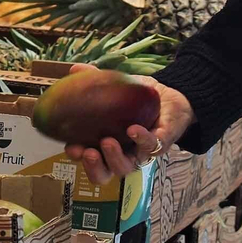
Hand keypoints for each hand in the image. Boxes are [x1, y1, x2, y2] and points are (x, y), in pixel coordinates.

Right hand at [62, 65, 194, 185]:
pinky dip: (141, 139)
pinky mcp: (161, 143)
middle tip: (88, 153)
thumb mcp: (116, 87)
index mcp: (107, 144)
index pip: (89, 159)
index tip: (71, 147)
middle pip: (105, 173)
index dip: (78, 158)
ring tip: (107, 142)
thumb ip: (95, 80)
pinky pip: (151, 146)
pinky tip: (133, 130)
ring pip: (126, 167)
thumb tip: (75, 69)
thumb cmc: (139, 100)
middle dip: (94, 167)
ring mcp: (141, 152)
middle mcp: (123, 153)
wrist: (171, 96)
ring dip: (114, 158)